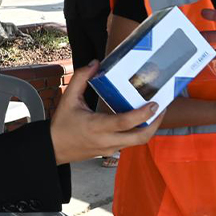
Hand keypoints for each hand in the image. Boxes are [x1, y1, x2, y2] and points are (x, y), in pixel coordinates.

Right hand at [50, 61, 164, 163]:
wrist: (53, 148)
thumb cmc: (61, 124)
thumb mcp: (69, 98)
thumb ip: (81, 78)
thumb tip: (96, 63)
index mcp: (96, 126)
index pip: (124, 122)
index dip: (142, 114)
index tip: (155, 104)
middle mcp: (106, 140)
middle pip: (140, 138)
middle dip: (155, 124)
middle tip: (161, 108)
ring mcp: (109, 148)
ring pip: (137, 142)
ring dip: (149, 128)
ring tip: (155, 112)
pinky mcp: (110, 152)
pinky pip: (129, 143)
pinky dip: (138, 132)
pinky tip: (140, 120)